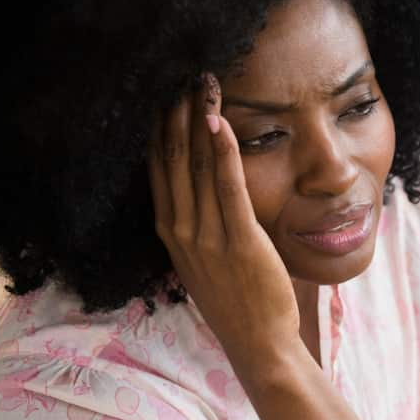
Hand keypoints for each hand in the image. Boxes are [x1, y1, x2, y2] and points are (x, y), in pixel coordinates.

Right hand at [148, 73, 299, 367]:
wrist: (258, 344)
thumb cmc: (240, 301)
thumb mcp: (209, 259)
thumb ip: (204, 225)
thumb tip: (212, 191)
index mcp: (174, 233)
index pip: (160, 170)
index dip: (161, 130)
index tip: (167, 95)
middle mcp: (182, 230)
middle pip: (173, 159)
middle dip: (177, 114)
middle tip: (184, 75)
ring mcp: (208, 237)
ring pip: (197, 166)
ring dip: (200, 120)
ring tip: (203, 83)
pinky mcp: (240, 241)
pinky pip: (228, 187)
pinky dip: (223, 152)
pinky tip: (221, 122)